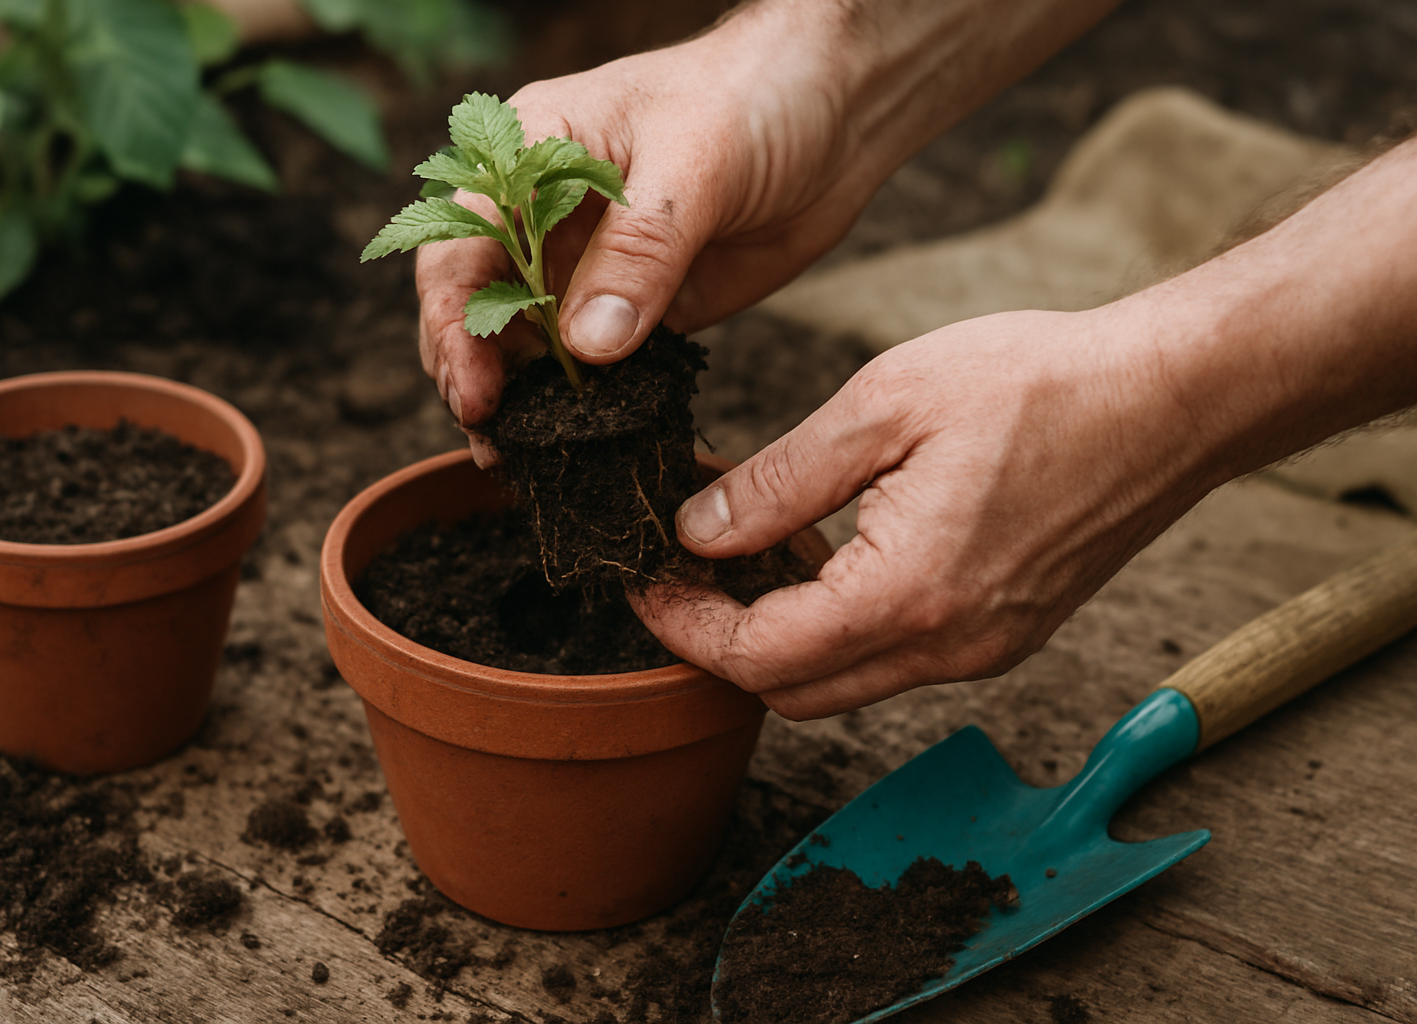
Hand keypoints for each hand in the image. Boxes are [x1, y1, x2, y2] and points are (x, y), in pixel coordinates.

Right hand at [418, 2, 920, 448]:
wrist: (837, 108)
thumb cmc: (755, 95)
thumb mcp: (694, 161)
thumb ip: (639, 251)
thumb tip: (586, 346)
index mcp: (527, 153)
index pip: (459, 245)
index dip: (454, 323)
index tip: (477, 392)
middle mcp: (543, 215)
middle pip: (477, 306)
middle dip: (472, 373)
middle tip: (493, 441)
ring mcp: (590, 266)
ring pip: (528, 345)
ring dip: (520, 401)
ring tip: (520, 458)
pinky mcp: (639, 308)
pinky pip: (595, 367)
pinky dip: (582, 407)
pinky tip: (579, 444)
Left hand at [631, 307, 1225, 719]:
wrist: (1171, 397)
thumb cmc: (1040, 384)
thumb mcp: (883, 407)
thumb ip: (779, 482)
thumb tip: (698, 530)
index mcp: (907, 597)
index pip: (756, 657)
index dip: (683, 627)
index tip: (642, 581)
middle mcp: (948, 648)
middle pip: (792, 691)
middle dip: (720, 643)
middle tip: (679, 571)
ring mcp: (983, 651)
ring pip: (843, 682)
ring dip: (779, 636)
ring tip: (743, 552)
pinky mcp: (1005, 633)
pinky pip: (895, 657)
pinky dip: (838, 626)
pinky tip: (821, 555)